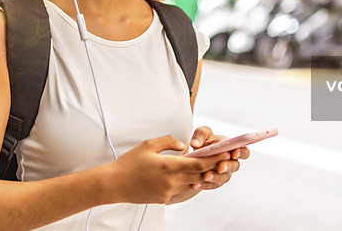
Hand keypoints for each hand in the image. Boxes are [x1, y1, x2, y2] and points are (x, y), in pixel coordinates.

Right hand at [106, 135, 229, 203]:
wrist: (114, 184)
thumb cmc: (129, 163)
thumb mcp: (148, 145)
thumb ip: (168, 141)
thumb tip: (183, 145)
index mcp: (168, 165)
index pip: (199, 163)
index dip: (214, 159)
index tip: (225, 153)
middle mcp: (171, 181)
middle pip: (200, 174)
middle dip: (214, 166)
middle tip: (226, 159)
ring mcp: (168, 192)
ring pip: (192, 184)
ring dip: (203, 176)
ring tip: (213, 168)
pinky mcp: (164, 199)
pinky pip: (181, 190)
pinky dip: (189, 184)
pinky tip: (194, 178)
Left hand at [187, 126, 249, 190]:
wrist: (194, 155)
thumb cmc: (203, 141)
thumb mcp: (202, 133)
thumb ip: (200, 134)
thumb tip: (195, 143)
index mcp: (232, 148)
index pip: (243, 151)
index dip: (241, 153)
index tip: (234, 153)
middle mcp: (231, 162)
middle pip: (235, 166)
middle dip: (228, 166)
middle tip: (220, 167)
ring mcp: (224, 173)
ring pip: (224, 177)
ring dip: (215, 177)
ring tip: (205, 176)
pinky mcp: (215, 182)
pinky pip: (212, 185)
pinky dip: (204, 185)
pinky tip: (196, 184)